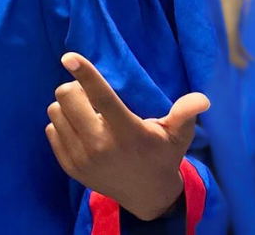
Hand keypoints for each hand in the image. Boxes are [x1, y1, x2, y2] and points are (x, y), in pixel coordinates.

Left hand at [45, 52, 209, 220]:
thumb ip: (185, 114)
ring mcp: (82, 158)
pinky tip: (80, 130)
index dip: (85, 75)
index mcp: (127, 133)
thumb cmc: (161, 156)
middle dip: (75, 88)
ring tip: (86, 114)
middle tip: (89, 96)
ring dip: (67, 106)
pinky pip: (51, 129)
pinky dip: (62, 124)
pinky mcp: (69, 167)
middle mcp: (100, 146)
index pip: (102, 98)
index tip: (69, 57)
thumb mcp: (178, 136)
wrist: (147, 197)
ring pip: (56, 110)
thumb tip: (202, 98)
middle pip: (67, 97)